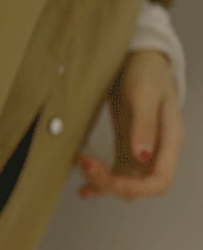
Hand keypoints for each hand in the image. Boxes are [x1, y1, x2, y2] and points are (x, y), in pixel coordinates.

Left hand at [75, 49, 185, 200]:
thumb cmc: (147, 72)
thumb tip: (142, 156)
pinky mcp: (126, 148)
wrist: (139, 60)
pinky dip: (99, 183)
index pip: (159, 181)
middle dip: (111, 184)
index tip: (109, 178)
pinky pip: (115, 174)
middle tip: (85, 164)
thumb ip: (144, 124)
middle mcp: (157, 152)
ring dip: (102, 183)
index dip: (134, 187)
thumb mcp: (144, 93)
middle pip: (139, 186)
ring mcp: (141, 152)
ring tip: (81, 166)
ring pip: (125, 183)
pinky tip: (83, 189)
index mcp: (169, 141)